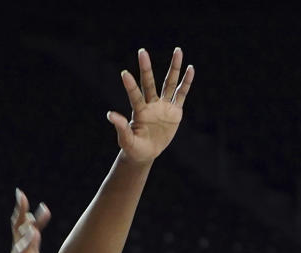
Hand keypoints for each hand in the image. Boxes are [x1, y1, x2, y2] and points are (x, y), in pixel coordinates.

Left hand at [108, 47, 194, 164]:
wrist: (145, 152)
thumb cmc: (134, 147)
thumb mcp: (127, 141)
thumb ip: (121, 128)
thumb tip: (110, 114)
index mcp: (139, 111)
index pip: (134, 96)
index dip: (130, 86)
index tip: (124, 74)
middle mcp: (151, 104)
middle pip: (149, 83)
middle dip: (146, 68)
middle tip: (142, 51)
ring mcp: (163, 106)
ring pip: (169, 83)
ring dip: (174, 68)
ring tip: (178, 50)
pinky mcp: (175, 112)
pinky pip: (181, 94)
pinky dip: (186, 82)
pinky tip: (190, 69)